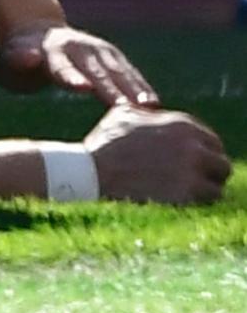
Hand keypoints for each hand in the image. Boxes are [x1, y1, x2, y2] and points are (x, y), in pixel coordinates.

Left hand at [0, 23, 159, 106]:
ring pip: (118, 71)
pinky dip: (141, 87)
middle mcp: (79, 47)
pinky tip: (154, 105)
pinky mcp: (112, 57)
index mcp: (51, 50)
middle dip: (114, 88)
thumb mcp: (10, 57)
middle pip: (97, 71)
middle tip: (130, 107)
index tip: (84, 88)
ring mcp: (98, 50)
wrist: (35, 33)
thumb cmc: (18, 55)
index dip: (73, 77)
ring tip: (151, 107)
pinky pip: (129, 73)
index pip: (62, 67)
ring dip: (135, 88)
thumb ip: (19, 58)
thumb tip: (28, 57)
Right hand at [86, 104, 228, 204]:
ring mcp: (192, 171)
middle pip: (221, 163)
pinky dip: (196, 204)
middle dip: (209, 173)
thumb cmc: (104, 143)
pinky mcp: (188, 194)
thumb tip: (153, 108)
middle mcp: (192, 146)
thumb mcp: (123, 115)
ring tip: (185, 194)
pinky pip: (206, 202)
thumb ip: (148, 114)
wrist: (91, 172)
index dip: (203, 153)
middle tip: (193, 181)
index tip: (193, 163)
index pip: (212, 141)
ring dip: (204, 190)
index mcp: (182, 124)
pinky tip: (179, 202)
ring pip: (217, 186)